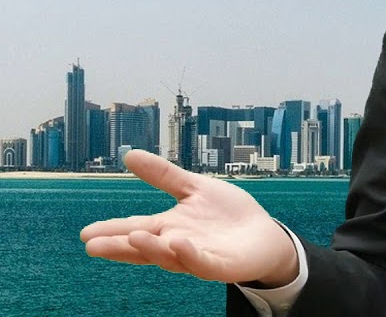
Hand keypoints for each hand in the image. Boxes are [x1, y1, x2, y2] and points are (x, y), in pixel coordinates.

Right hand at [80, 150, 299, 286]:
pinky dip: (189, 254)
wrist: (265, 235)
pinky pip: (202, 262)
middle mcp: (178, 245)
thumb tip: (129, 154)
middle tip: (93, 245)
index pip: (136, 229)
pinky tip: (178, 243)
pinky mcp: (220, 265)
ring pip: (169, 257)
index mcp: (169, 227)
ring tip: (132, 237)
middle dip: (119, 247)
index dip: (112, 231)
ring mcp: (198, 257)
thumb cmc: (228, 215)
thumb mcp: (194, 188)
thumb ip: (164, 175)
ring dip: (151, 248)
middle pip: (144, 248)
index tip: (86, 234)